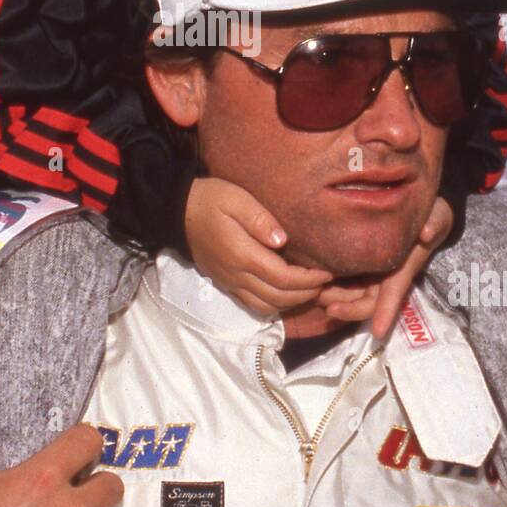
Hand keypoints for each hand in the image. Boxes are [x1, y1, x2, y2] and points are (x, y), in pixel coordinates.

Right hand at [185, 177, 330, 314]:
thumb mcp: (236, 199)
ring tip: (310, 289)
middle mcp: (236, 275)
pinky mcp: (226, 285)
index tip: (327, 271)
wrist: (179, 212)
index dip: (308, 279)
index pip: (283, 278)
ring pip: (267, 306)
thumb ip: (260, 219)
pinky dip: (275, 305)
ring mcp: (230, 283)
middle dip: (306, 293)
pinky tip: (287, 293)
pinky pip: (254, 306)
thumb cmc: (211, 200)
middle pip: (279, 297)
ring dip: (292, 303)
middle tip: (325, 282)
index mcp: (242, 254)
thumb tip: (282, 240)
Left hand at [318, 197, 454, 337]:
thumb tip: (426, 234)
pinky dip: (330, 285)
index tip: (378, 332)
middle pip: (368, 304)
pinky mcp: (357, 266)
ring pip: (352, 296)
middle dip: (350, 310)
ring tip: (315, 294)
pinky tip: (313, 279)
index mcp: (404, 269)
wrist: (415, 210)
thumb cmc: (428, 213)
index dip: (386, 311)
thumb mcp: (437, 215)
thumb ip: (435, 222)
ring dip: (335, 299)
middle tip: (327, 308)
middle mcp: (386, 277)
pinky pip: (342, 283)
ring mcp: (371, 274)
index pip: (394, 295)